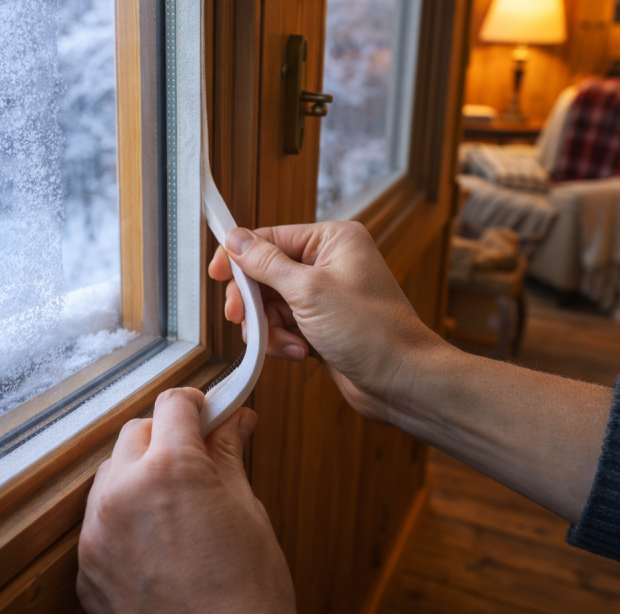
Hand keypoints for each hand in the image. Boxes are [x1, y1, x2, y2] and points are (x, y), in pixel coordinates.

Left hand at [77, 388, 294, 613]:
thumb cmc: (246, 595)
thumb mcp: (248, 512)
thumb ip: (229, 457)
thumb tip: (236, 421)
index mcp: (170, 471)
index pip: (174, 405)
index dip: (197, 405)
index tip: (209, 413)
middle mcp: (124, 493)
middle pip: (137, 433)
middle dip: (167, 440)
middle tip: (197, 462)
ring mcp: (98, 532)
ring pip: (112, 474)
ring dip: (139, 476)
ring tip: (175, 507)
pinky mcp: (86, 566)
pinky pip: (100, 520)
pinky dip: (123, 519)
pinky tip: (156, 542)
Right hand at [209, 221, 448, 421]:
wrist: (402, 381)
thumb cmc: (371, 331)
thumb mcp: (309, 291)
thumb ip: (266, 264)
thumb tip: (235, 238)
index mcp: (333, 240)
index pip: (271, 238)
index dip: (240, 257)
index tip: (217, 275)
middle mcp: (329, 263)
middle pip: (266, 273)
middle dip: (255, 302)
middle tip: (244, 319)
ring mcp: (325, 296)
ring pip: (271, 304)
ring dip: (270, 328)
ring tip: (288, 343)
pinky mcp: (321, 325)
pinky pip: (283, 326)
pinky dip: (283, 341)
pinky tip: (299, 352)